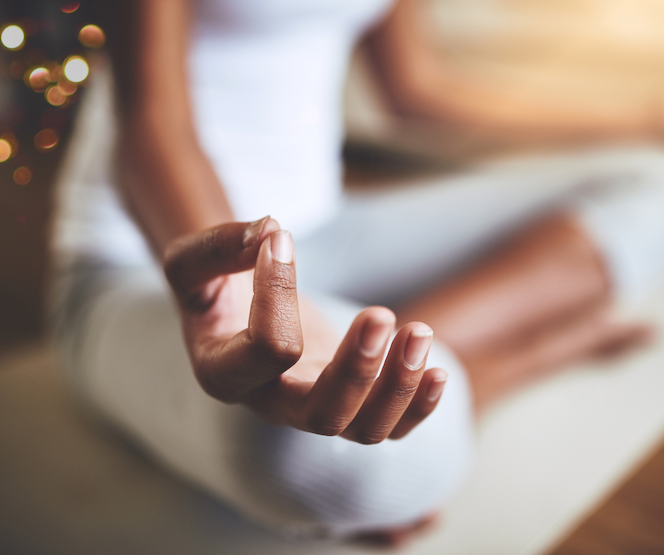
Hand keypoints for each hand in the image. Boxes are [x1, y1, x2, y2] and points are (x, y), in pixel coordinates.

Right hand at [162, 217, 447, 442]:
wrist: (237, 307)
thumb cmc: (215, 285)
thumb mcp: (194, 261)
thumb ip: (219, 247)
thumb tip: (272, 231)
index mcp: (227, 375)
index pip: (268, 350)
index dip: (279, 290)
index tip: (280, 239)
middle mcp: (274, 404)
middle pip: (324, 416)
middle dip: (359, 371)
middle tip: (380, 315)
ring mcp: (316, 407)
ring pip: (366, 429)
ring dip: (400, 386)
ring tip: (418, 332)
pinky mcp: (351, 400)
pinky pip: (392, 427)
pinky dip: (420, 406)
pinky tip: (437, 369)